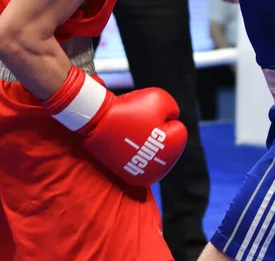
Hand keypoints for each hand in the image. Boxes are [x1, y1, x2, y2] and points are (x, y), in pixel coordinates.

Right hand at [43, 67, 186, 185]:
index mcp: (173, 149)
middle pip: (166, 143)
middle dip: (157, 132)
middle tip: (138, 123)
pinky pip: (140, 160)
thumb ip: (172, 109)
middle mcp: (161, 168)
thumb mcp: (159, 98)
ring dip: (146, 142)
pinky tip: (126, 143)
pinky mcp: (129, 176)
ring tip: (131, 133)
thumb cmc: (129, 107)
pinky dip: (134, 151)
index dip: (163, 117)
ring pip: (153, 152)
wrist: (96, 121)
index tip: (146, 115)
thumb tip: (171, 122)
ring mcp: (144, 176)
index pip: (178, 130)